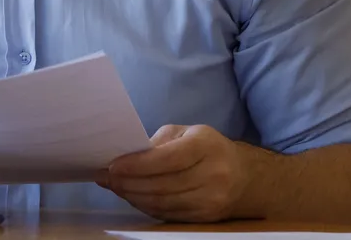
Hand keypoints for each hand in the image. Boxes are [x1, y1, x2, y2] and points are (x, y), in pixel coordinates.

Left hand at [96, 124, 255, 222]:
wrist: (244, 177)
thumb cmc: (207, 149)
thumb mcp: (186, 133)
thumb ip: (157, 142)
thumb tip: (124, 157)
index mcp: (206, 146)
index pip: (167, 159)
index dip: (137, 165)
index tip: (113, 165)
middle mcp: (213, 175)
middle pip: (161, 185)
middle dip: (128, 183)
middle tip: (106, 177)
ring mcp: (211, 200)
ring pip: (162, 203)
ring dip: (132, 196)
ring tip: (114, 187)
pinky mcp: (205, 217)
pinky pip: (167, 214)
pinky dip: (145, 206)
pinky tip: (132, 196)